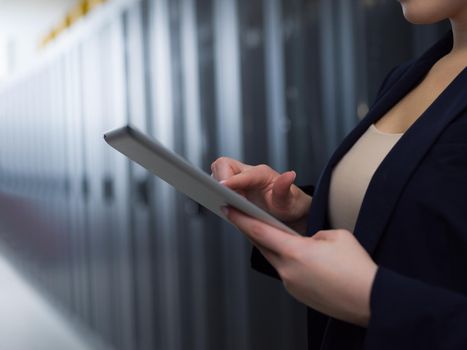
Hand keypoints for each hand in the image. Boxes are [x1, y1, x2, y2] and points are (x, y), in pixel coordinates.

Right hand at [211, 157, 311, 232]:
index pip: (242, 174)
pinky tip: (224, 205)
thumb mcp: (289, 201)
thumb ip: (285, 189)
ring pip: (219, 172)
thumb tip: (289, 175)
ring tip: (224, 202)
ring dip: (217, 185)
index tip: (222, 186)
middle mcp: (248, 173)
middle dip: (220, 179)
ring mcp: (240, 180)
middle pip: (224, 165)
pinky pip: (219, 184)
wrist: (289, 210)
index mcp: (261, 174)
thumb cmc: (290, 204)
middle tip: (224, 197)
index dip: (231, 180)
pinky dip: (217, 192)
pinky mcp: (235, 188)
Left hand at [223, 206, 377, 326]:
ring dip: (271, 246)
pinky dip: (286, 261)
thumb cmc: (357, 268)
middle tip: (244, 217)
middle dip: (252, 231)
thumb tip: (306, 241)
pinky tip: (296, 256)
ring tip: (272, 233)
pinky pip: (286, 272)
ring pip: (274, 260)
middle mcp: (288, 270)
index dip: (240, 219)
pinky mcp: (298, 293)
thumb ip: (313, 235)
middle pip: (262, 246)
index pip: (259, 231)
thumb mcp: (335, 236)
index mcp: (295, 252)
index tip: (227, 209)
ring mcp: (291, 284)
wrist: (371, 300)